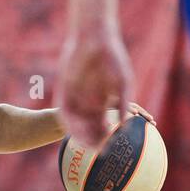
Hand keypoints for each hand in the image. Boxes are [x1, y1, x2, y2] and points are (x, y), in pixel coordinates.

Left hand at [55, 26, 149, 147]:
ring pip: (75, 123)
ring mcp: (75, 97)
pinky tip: (74, 131)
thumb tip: (125, 126)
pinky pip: (64, 112)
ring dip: (80, 135)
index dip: (105, 138)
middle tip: (98, 151)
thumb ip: (124, 105)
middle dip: (92, 141)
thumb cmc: (113, 59)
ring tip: (87, 144)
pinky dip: (70, 123)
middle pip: (88, 129)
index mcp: (101, 102)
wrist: (94, 39)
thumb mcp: (122, 84)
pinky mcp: (63, 91)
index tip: (110, 148)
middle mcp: (87, 102)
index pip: (102, 127)